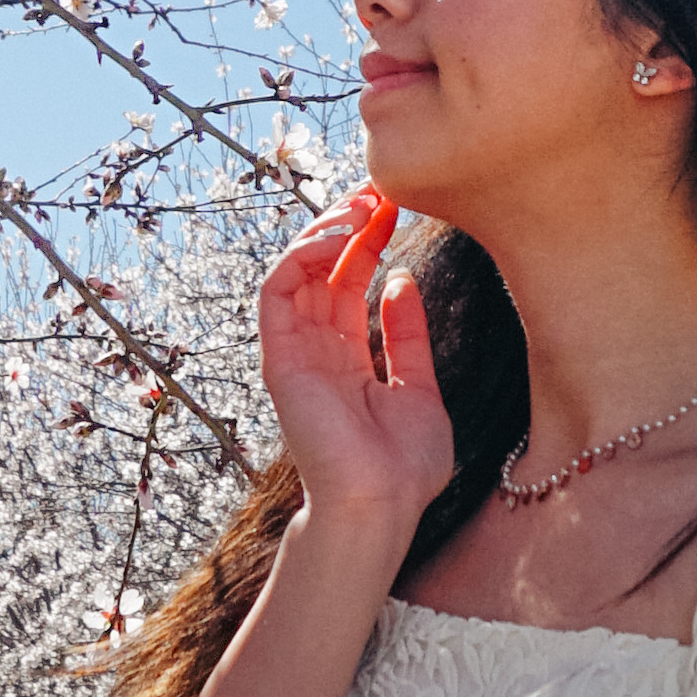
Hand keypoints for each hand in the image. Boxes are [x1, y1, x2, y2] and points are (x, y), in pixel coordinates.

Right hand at [257, 185, 452, 545]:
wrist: (381, 505)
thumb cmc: (404, 466)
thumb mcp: (419, 386)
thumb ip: (408, 336)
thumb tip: (401, 281)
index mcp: (346, 358)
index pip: (348, 282)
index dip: (368, 240)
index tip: (394, 206)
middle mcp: (316, 350)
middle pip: (321, 270)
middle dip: (346, 224)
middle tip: (376, 190)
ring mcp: (294, 353)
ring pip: (294, 272)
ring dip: (324, 232)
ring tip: (361, 206)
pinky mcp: (278, 358)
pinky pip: (277, 292)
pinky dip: (302, 256)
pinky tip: (339, 237)